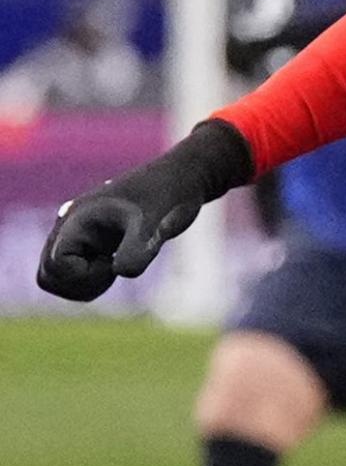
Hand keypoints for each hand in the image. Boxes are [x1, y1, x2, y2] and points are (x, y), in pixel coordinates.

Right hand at [34, 120, 252, 301]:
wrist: (178, 181)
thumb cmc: (166, 198)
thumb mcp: (154, 225)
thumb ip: (138, 249)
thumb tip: (120, 273)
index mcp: (76, 221)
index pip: (55, 267)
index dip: (83, 276)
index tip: (111, 262)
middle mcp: (67, 229)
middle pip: (48, 277)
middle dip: (81, 284)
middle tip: (111, 267)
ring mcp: (75, 236)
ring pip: (57, 278)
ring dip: (85, 284)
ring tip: (114, 264)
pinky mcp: (87, 243)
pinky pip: (72, 273)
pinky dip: (91, 280)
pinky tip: (116, 263)